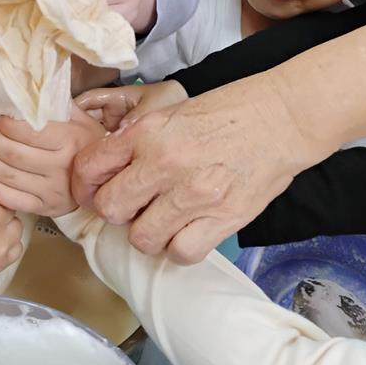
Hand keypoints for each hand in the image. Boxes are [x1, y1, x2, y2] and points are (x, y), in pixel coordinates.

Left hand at [0, 107, 104, 215]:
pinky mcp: (48, 208)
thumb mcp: (80, 118)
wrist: (109, 178)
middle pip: (13, 154)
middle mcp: (61, 167)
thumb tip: (29, 88)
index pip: (28, 132)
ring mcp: (54, 190)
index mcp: (68, 140)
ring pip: (10, 176)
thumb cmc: (88, 142)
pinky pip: (15, 201)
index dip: (6, 125)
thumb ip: (57, 104)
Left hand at [72, 77, 317, 263]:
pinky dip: (180, 248)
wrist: (280, 118)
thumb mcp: (171, 113)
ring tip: (163, 220)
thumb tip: (109, 168)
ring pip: (142, 238)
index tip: (94, 192)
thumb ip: (137, 140)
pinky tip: (187, 232)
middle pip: (110, 208)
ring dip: (148, 233)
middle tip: (133, 206)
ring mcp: (193, 194)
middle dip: (116, 211)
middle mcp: (163, 163)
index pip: (90, 167)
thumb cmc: (227, 112)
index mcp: (147, 133)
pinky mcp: (222, 218)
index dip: (85, 185)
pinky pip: (181, 252)